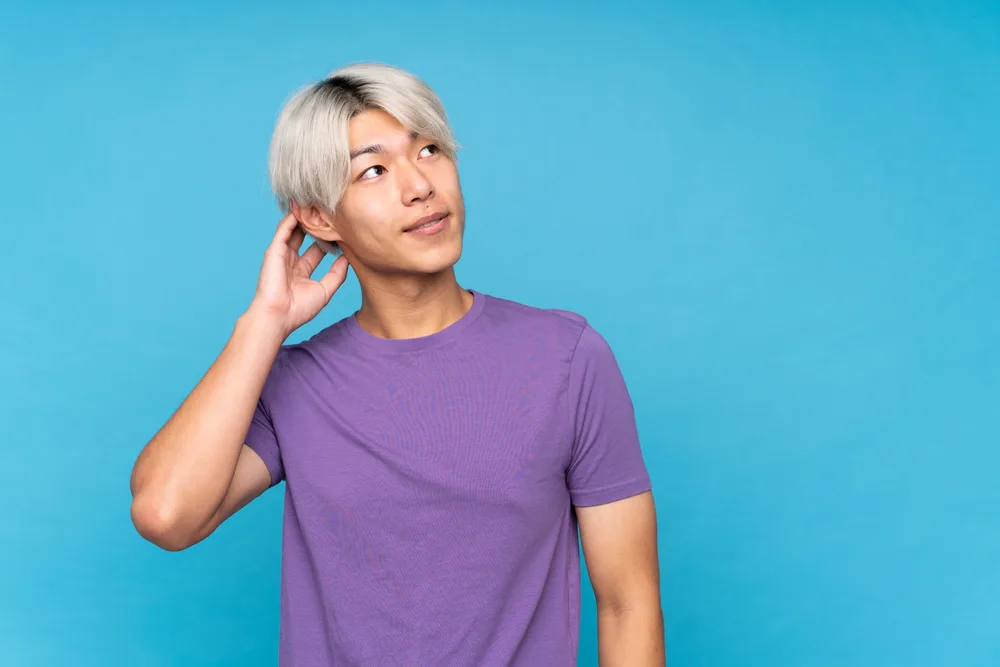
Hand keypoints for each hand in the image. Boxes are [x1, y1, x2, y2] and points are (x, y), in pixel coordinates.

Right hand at [248, 213, 348, 336]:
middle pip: (305, 237)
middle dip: (316, 225)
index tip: (340, 230)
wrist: (278, 315)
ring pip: (294, 229)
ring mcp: (281, 254)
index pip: (316, 250)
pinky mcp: (274, 249)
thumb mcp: (325, 290)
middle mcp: (291, 260)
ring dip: (304, 217)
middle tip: (330, 212)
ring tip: (317, 202)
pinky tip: (302, 206)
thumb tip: (348, 259)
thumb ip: (336, 274)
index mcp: (301, 271)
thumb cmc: (299, 309)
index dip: (327, 240)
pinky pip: (284, 229)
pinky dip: (292, 217)